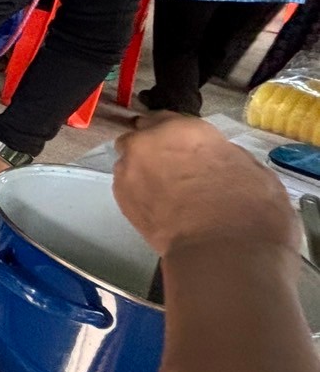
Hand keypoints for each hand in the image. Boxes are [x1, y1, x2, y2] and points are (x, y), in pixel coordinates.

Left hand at [113, 115, 298, 257]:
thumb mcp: (250, 169)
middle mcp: (148, 143)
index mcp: (183, 129)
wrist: (222, 253)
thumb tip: (211, 160)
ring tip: (167, 195)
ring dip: (144, 172)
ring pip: (130, 163)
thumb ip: (220, 155)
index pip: (168, 119)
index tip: (183, 146)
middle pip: (142, 138)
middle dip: (153, 150)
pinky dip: (139, 194)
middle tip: (173, 170)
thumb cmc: (249, 210)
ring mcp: (129, 170)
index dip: (176, 134)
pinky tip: (160, 209)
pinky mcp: (120, 200)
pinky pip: (127, 188)